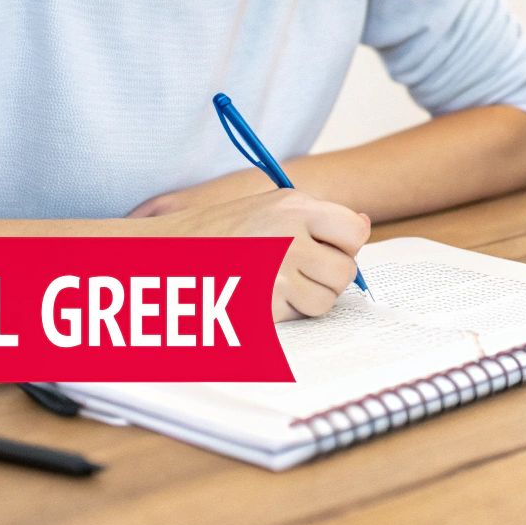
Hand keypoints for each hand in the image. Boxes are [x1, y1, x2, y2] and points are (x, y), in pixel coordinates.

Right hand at [127, 188, 369, 322]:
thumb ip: (317, 216)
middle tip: (299, 271)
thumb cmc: (217, 231)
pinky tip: (258, 296)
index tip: (328, 248)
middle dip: (328, 277)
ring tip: (275, 283)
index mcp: (292, 206)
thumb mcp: (267, 206)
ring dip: (308, 300)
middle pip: (345, 271)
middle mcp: (288, 237)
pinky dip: (285, 314)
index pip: (354, 232)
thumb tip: (363, 226)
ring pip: (326, 301)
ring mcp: (274, 274)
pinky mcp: (261, 307)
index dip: (346, 245)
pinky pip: (298, 318)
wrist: (162, 256)